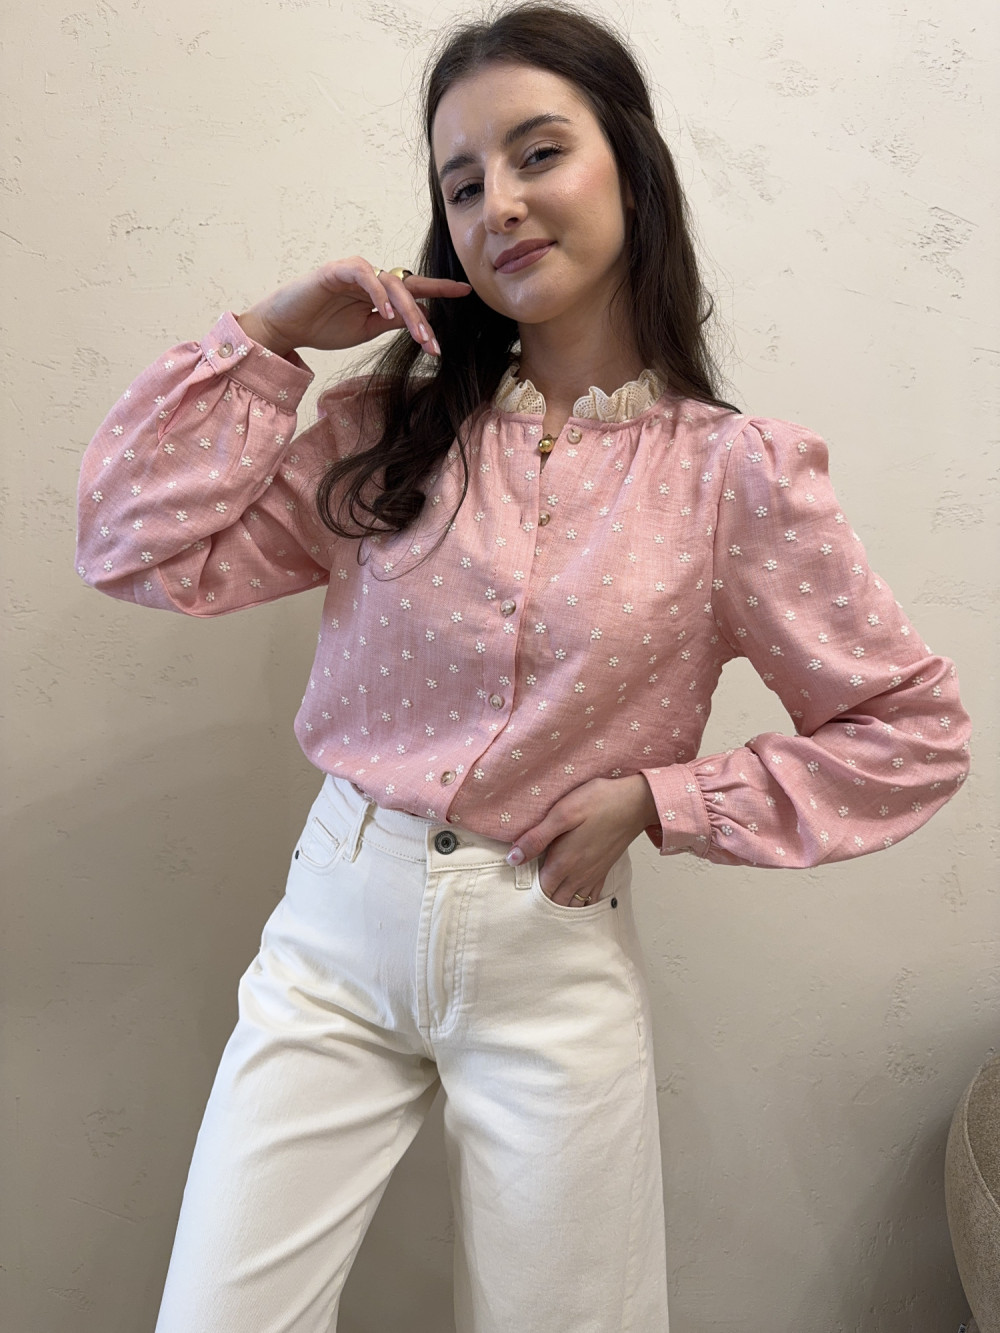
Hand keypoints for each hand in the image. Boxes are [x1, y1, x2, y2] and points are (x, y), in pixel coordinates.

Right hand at [236, 257, 471, 358]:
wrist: (285, 328)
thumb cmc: (321, 327)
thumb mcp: (365, 330)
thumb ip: (389, 322)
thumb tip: (418, 322)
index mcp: (378, 292)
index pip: (414, 289)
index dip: (440, 289)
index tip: (466, 292)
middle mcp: (371, 278)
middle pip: (408, 290)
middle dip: (423, 319)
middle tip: (434, 345)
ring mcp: (355, 272)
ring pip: (392, 283)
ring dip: (407, 310)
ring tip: (417, 335)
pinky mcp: (338, 270)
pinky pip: (366, 276)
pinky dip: (378, 293)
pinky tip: (387, 313)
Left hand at [507, 775, 657, 906]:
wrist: (636, 802)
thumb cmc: (598, 802)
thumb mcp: (562, 813)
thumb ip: (537, 837)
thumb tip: (513, 858)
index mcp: (564, 862)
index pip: (540, 890)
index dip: (527, 891)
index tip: (519, 883)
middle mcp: (578, 875)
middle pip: (555, 902)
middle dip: (542, 902)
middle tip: (528, 894)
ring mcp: (593, 875)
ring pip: (573, 904)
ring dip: (560, 904)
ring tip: (548, 897)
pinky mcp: (604, 870)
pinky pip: (590, 898)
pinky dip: (580, 903)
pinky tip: (573, 897)